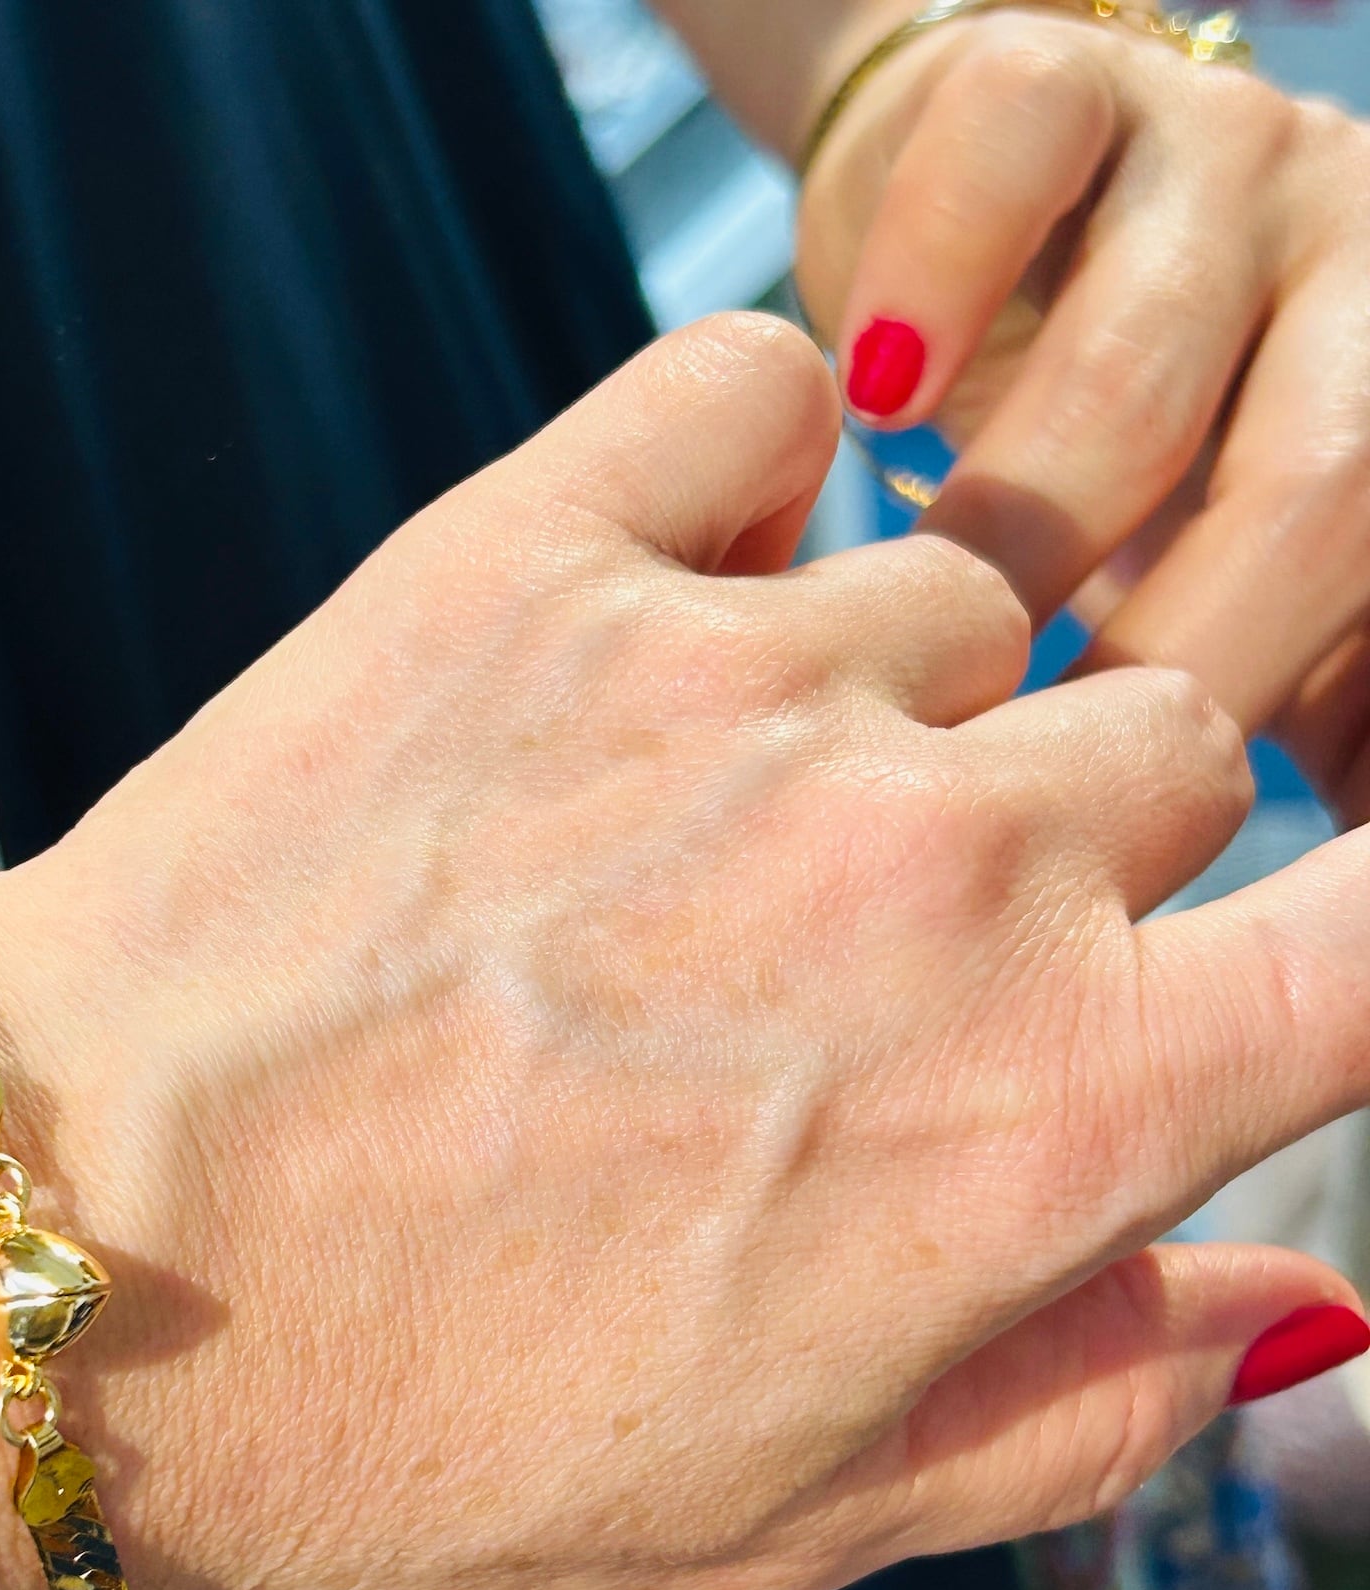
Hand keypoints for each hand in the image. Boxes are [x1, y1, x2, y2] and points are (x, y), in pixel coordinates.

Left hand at [0, 315, 1369, 1589]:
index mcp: (1033, 1116)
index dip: (1358, 938)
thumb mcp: (777, 1523)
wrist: (56, 1259)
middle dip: (1059, 851)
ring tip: (668, 834)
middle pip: (1170, 748)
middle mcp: (930, 866)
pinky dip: (745, 473)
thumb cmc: (394, 1430)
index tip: (1265, 950)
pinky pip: (760, 402)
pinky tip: (655, 604)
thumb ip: (1081, 1412)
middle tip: (851, 950)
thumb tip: (1294, 1300)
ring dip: (865, 701)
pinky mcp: (531, 560)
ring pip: (955, 601)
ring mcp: (731, 683)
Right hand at [796, 7, 1369, 818]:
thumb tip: (1308, 906)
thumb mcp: (1209, 622)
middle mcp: (1369, 275)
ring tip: (920, 637)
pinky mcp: (1067, 77)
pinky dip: (933, 286)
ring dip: (1019, 522)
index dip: (1327, 723)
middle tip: (1023, 793)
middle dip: (1171, 670)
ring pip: (1146, 362)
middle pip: (1316, 497)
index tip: (1198, 858)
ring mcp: (1227, 164)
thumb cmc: (1078, 501)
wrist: (962, 248)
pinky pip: (1018, 149)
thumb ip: (1298, 723)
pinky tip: (869, 406)